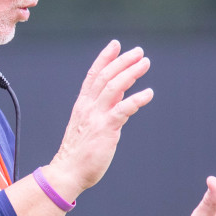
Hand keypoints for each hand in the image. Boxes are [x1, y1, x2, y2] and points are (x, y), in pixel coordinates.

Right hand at [47, 40, 153, 196]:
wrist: (68, 171)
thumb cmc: (79, 152)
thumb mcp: (88, 125)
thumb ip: (102, 109)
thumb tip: (118, 96)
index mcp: (83, 105)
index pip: (93, 75)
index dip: (105, 58)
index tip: (115, 44)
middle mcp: (88, 107)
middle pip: (106, 76)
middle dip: (122, 61)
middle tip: (139, 52)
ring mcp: (96, 117)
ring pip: (114, 86)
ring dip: (131, 73)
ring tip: (145, 63)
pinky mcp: (106, 129)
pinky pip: (123, 109)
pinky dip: (137, 99)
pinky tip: (148, 93)